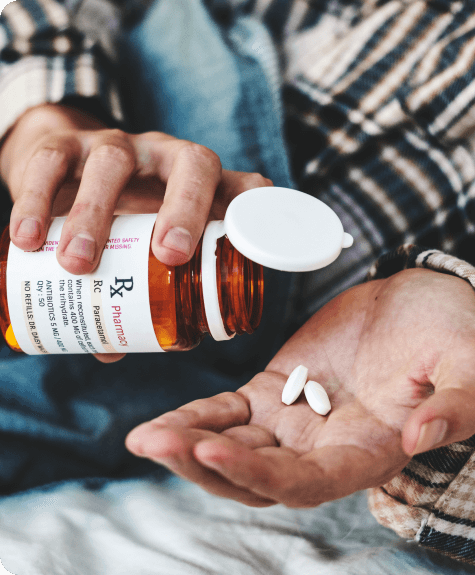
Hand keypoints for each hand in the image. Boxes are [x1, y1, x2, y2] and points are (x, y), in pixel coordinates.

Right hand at [0, 103, 270, 361]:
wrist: (67, 170)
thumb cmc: (123, 220)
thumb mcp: (145, 249)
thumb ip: (135, 294)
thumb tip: (114, 350)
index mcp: (203, 188)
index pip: (245, 187)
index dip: (254, 212)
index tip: (244, 252)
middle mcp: (169, 158)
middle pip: (193, 164)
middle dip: (184, 210)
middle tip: (166, 258)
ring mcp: (121, 146)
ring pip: (114, 161)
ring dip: (96, 214)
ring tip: (77, 263)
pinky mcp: (68, 144)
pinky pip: (54, 160)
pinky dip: (38, 198)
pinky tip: (26, 239)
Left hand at [125, 268, 474, 506]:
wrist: (419, 302)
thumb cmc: (449, 333)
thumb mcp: (468, 363)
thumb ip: (456, 403)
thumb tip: (421, 439)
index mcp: (367, 452)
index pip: (306, 484)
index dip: (260, 476)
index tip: (213, 451)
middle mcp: (323, 448)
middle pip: (254, 477)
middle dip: (203, 465)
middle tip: (154, 442)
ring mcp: (293, 420)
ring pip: (232, 447)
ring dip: (188, 444)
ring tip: (143, 437)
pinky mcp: (274, 390)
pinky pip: (227, 412)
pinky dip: (196, 416)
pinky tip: (163, 420)